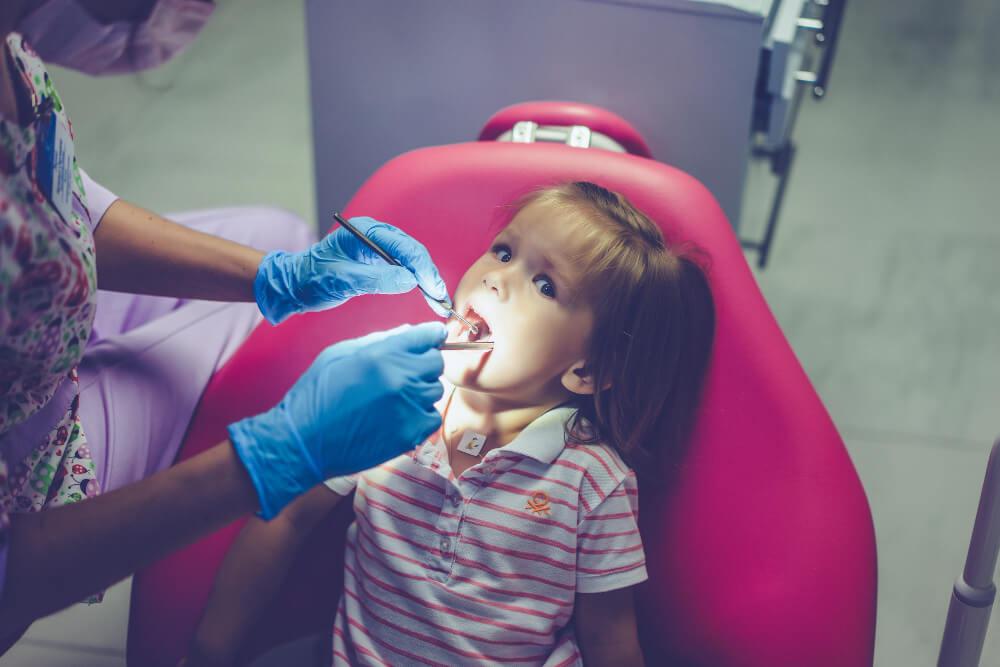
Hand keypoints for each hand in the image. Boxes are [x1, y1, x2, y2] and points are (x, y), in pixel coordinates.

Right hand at [228, 322, 445, 518]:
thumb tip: (409, 332)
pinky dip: (420, 417)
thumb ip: (378, 341)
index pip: (428, 335)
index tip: (433, 338)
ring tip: (392, 400)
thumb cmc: (315, 395)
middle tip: (402, 375)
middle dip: (422, 365)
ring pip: (434, 390)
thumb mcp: (339, 354)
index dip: (432, 335)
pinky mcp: (410, 434)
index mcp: (382, 354)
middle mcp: (400, 378)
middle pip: (436, 363)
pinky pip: (431, 418)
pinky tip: (398, 418)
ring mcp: (408, 407)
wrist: (303, 441)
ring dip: (419, 392)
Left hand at [254, 217, 449, 323]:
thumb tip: (409, 280)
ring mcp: (377, 249)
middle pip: (412, 252)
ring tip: (438, 301)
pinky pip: (404, 270)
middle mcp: (374, 236)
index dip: (422, 267)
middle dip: (429, 275)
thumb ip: (376, 278)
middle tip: (440, 299)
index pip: (403, 246)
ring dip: (426, 280)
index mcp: (365, 232)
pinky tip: (426, 296)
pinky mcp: (378, 263)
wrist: (295, 285)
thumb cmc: (311, 278)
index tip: (433, 288)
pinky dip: (417, 283)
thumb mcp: (341, 279)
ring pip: (411, 262)